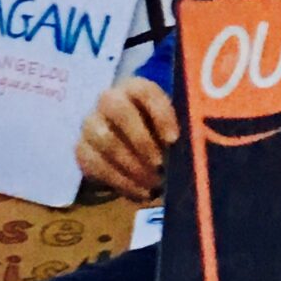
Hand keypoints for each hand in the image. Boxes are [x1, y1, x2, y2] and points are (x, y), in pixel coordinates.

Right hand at [76, 75, 176, 200]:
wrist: (129, 148)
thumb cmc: (161, 136)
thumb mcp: (174, 130)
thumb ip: (184, 134)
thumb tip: (198, 151)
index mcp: (136, 88)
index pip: (145, 91)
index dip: (160, 114)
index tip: (174, 140)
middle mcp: (109, 100)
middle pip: (117, 109)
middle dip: (140, 139)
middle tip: (160, 165)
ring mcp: (92, 124)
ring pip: (102, 137)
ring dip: (130, 164)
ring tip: (154, 183)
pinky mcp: (82, 150)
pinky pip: (94, 164)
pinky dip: (120, 181)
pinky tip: (142, 192)